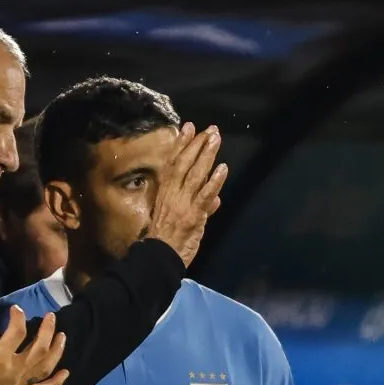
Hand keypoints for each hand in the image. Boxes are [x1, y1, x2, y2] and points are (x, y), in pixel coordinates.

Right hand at [0, 304, 67, 384]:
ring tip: (63, 337)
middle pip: (39, 347)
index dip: (18, 317)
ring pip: (46, 366)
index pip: (16, 331)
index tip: (16, 308)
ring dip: (57, 351)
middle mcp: (17, 370)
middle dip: (47, 330)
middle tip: (52, 316)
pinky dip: (56, 382)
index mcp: (1, 357)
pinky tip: (66, 374)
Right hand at [147, 122, 228, 267]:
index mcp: (164, 193)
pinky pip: (205, 195)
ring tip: (216, 139)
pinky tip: (222, 168)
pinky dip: (215, 182)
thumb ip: (199, 207)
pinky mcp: (194, 214)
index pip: (173, 164)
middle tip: (209, 129)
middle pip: (185, 164)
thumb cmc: (165, 239)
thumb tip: (216, 199)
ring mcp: (183, 203)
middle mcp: (172, 194)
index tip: (188, 128)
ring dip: (207, 156)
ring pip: (196, 175)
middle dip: (197, 145)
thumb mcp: (176, 218)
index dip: (180, 145)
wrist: (160, 257)